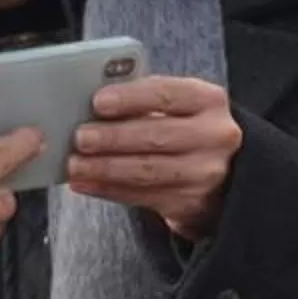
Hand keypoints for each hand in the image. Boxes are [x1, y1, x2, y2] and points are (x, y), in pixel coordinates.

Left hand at [66, 75, 241, 240]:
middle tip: (80, 138)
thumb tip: (91, 106)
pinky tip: (84, 183)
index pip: (167, 95)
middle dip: (113, 138)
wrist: (222, 173)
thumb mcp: (178, 106)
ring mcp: (205, 173)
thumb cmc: (185, 128)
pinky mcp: (190, 203)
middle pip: (156, 136)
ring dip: (105, 168)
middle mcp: (214, 136)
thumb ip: (144, 100)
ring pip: (147, 170)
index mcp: (208, 100)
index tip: (98, 102)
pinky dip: (108, 190)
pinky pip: (141, 196)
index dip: (131, 98)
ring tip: (74, 165)